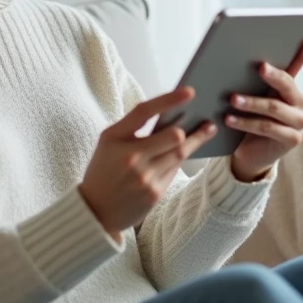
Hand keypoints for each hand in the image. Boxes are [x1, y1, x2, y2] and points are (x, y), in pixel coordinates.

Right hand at [79, 87, 217, 241]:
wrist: (94, 211)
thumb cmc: (104, 170)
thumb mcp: (109, 144)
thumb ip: (133, 129)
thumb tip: (171, 114)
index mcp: (113, 137)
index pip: (144, 112)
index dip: (169, 99)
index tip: (190, 92)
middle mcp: (129, 156)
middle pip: (173, 136)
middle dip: (188, 128)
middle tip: (204, 120)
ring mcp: (143, 177)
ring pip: (180, 153)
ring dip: (196, 140)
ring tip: (208, 129)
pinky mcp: (154, 193)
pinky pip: (175, 170)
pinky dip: (180, 159)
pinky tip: (188, 151)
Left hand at [227, 37, 302, 180]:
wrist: (250, 153)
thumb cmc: (249, 118)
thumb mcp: (250, 96)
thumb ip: (250, 80)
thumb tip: (236, 57)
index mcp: (289, 87)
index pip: (298, 65)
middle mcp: (299, 102)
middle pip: (287, 85)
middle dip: (273, 75)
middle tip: (259, 67)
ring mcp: (298, 122)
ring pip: (274, 108)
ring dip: (251, 103)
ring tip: (232, 99)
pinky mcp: (291, 139)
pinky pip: (267, 128)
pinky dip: (246, 123)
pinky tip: (229, 119)